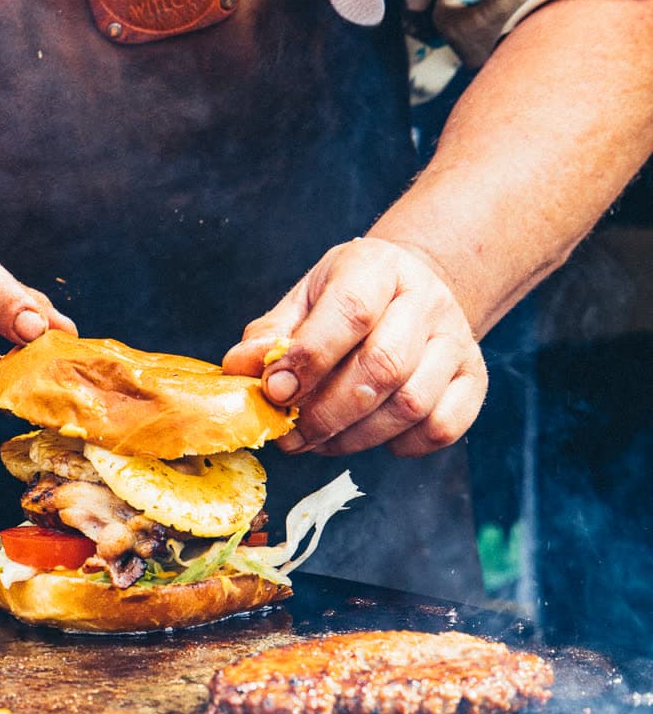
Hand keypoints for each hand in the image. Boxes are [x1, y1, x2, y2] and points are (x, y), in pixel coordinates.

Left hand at [223, 237, 486, 457]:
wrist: (410, 292)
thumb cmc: (345, 304)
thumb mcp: (303, 303)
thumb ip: (270, 337)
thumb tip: (240, 370)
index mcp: (377, 268)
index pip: (352, 313)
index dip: (310, 360)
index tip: (275, 393)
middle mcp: (426, 299)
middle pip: (383, 367)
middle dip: (327, 413)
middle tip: (292, 435)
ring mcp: (456, 340)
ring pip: (410, 405)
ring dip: (356, 436)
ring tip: (322, 439)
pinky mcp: (473, 379)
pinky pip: (440, 428)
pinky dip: (401, 445)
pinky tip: (370, 435)